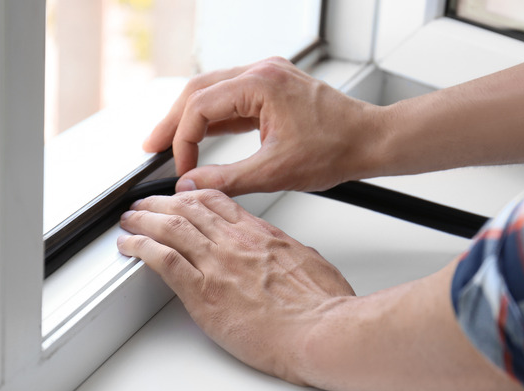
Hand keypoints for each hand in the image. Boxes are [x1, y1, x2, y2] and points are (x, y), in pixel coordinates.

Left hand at [117, 189, 354, 382]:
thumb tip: (285, 253)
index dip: (193, 196)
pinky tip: (129, 245)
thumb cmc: (322, 306)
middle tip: (146, 205)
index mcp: (261, 234)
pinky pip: (163, 260)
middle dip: (161, 203)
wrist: (321, 331)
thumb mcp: (310, 262)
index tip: (182, 197)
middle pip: (188, 209)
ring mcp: (217, 264)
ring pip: (170, 227)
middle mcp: (235, 242)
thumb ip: (288, 253)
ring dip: (144, 220)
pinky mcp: (203, 291)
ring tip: (129, 220)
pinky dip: (141, 247)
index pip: (218, 202)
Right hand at [143, 57, 385, 196]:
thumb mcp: (276, 172)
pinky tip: (202, 137)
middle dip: (174, 121)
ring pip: (214, 92)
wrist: (371, 141)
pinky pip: (233, 99)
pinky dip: (215, 119)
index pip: (200, 107)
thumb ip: (227, 179)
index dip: (182, 140)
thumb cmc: (338, 149)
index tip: (180, 169)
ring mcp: (268, 77)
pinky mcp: (274, 88)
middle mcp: (262, 72)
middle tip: (151, 146)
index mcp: (261, 84)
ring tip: (169, 143)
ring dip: (191, 119)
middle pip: (199, 91)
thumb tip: (191, 185)